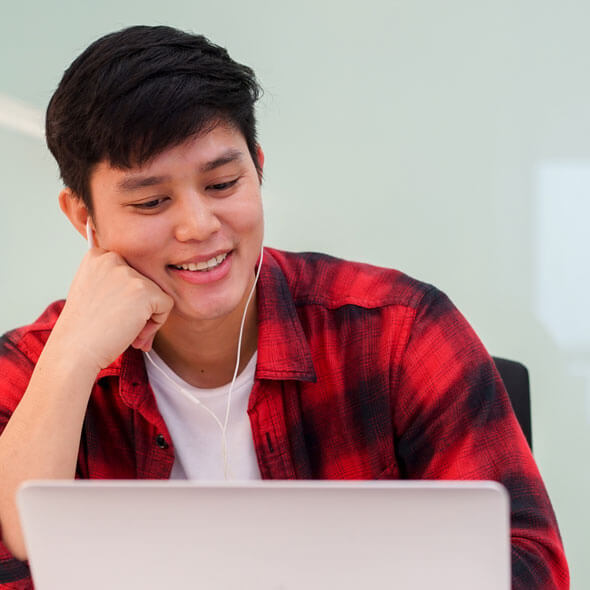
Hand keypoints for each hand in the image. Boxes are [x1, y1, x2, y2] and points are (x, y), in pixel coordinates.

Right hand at [53, 247, 173, 371]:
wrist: (74, 351)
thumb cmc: (83, 329)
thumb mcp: (92, 292)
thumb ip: (115, 282)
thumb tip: (146, 287)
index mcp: (97, 256)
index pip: (129, 271)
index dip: (126, 297)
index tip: (112, 313)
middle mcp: (113, 259)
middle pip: (144, 282)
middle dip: (138, 308)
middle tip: (120, 327)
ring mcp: (129, 274)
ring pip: (156, 294)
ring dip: (147, 318)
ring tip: (127, 334)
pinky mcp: (145, 291)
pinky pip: (166, 305)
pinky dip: (157, 324)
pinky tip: (136, 335)